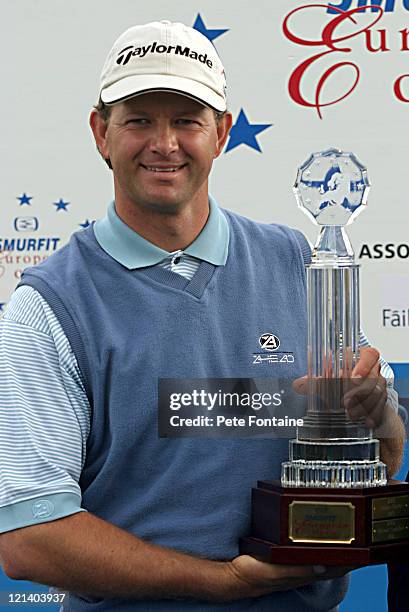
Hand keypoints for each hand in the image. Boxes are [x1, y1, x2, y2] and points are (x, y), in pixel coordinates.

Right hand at [222, 555, 353, 600]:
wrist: (234, 578)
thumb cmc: (253, 575)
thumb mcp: (275, 571)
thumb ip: (296, 570)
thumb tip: (321, 567)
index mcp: (301, 575)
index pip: (331, 569)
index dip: (347, 562)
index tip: (362, 553)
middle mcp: (300, 572)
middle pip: (329, 565)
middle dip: (344, 556)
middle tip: (358, 542)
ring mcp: (293, 569)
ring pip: (320, 561)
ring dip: (332, 554)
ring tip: (344, 542)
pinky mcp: (285, 564)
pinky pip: (307, 558)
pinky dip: (317, 552)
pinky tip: (317, 545)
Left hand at [293, 347, 386, 429]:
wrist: (357, 409)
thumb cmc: (342, 390)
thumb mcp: (327, 385)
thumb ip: (315, 383)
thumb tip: (298, 384)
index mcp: (361, 361)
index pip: (370, 354)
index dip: (364, 364)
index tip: (353, 377)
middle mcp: (374, 373)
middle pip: (375, 377)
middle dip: (360, 391)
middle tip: (345, 402)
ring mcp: (380, 388)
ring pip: (379, 393)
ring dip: (364, 405)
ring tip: (350, 414)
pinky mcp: (383, 403)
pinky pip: (382, 408)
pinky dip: (373, 416)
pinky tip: (366, 422)